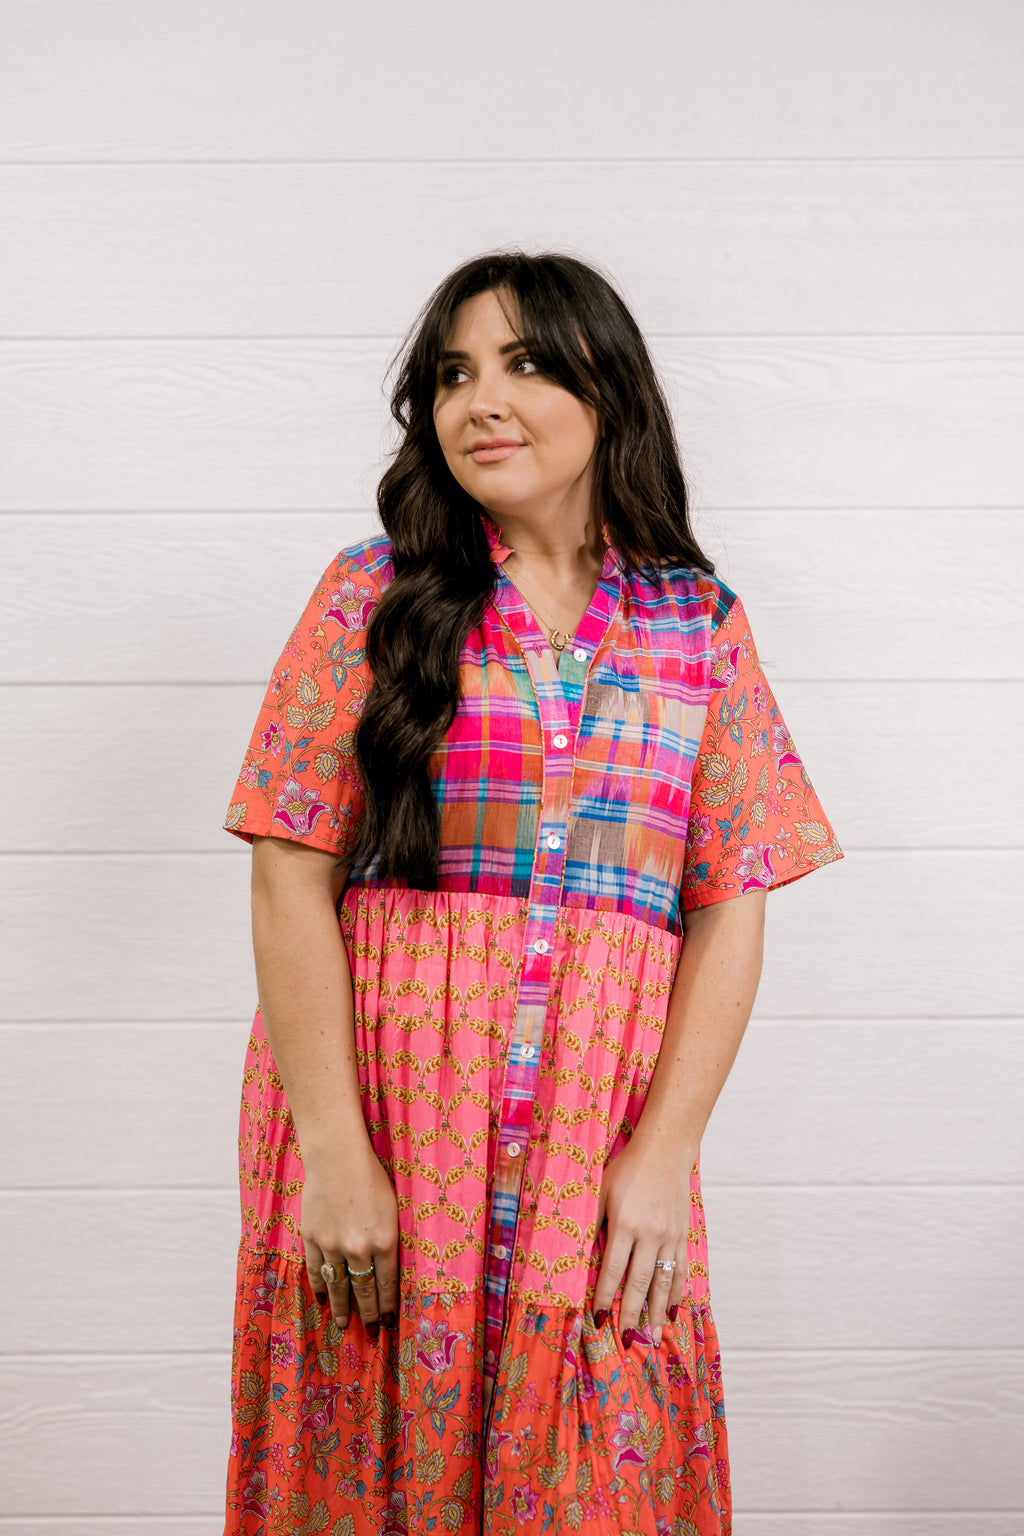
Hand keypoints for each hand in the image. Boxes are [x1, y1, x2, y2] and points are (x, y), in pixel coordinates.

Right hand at [300, 1138, 399, 1340]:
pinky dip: (319, 1286)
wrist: (337, 1156)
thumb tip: (389, 1267)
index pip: (386, 1283)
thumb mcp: (393, 1208)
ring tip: (343, 1324)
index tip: (388, 1322)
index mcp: (384, 1240)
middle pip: (363, 1290)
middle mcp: (358, 1248)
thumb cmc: (371, 1176)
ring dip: (341, 1308)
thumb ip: (390, 1239)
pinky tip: (322, 1298)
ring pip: (337, 1286)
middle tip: (370, 1332)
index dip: (386, 1305)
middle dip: (368, 1314)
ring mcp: (332, 1244)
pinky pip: (316, 1269)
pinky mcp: (312, 1237)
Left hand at [591, 1127, 693, 1347]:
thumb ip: (593, 1223)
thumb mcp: (601, 1190)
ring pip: (663, 1282)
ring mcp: (670, 1237)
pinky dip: (677, 1293)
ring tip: (652, 1336)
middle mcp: (650, 1234)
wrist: (666, 1151)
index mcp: (625, 1223)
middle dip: (632, 1313)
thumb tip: (581, 1256)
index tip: (598, 1318)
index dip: (604, 1296)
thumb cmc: (627, 1169)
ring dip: (656, 1312)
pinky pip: (680, 1270)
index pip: (613, 1269)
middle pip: (639, 1283)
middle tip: (628, 1340)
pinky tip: (672, 1311)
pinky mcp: (682, 1235)